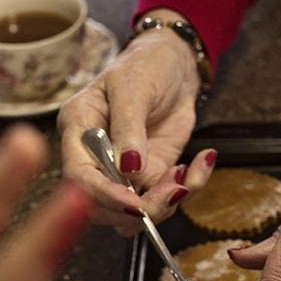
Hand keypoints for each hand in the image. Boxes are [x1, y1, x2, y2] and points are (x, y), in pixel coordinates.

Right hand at [57, 11, 215, 235]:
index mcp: (78, 131)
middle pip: (103, 207)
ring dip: (165, 204)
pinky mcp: (151, 176)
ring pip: (134, 214)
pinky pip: (167, 198)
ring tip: (185, 172)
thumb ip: (129, 128)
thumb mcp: (133, 88)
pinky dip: (190, 186)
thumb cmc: (145, 66)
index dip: (104, 196)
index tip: (135, 205)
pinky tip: (201, 161)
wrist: (175, 66)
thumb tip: (128, 168)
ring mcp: (124, 172)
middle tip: (173, 189)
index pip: (79, 177)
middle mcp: (95, 158)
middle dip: (140, 208)